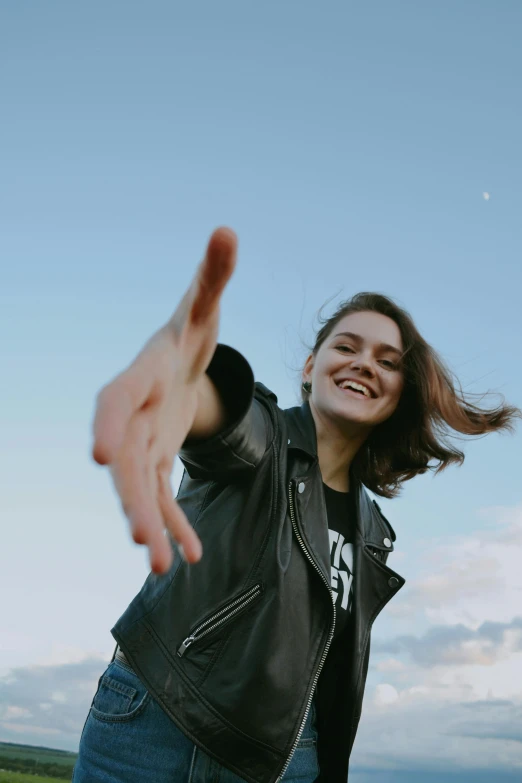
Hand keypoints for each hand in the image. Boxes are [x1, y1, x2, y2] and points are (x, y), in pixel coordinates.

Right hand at [91, 227, 236, 573]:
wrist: (177, 357)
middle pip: (126, 459)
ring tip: (163, 566)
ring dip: (152, 524)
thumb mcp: (203, 301)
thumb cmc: (188, 324)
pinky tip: (192, 556)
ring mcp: (144, 440)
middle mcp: (133, 414)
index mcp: (139, 375)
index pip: (116, 400)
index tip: (100, 455)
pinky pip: (164, 495)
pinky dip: (176, 523)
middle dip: (133, 497)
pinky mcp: (159, 458)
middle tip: (143, 541)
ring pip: (141, 488)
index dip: (109, 423)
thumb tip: (228, 230)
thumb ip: (213, 273)